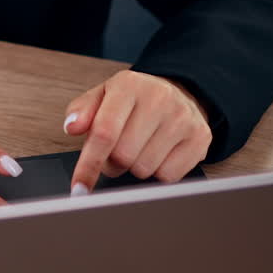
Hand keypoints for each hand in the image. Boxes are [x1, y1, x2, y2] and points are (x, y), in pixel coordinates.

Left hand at [64, 71, 211, 193]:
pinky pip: (168, 176)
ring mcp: (182, 118)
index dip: (89, 164)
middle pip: (123, 156)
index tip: (80, 187)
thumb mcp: (103, 96)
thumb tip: (72, 127)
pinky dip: (157, 172)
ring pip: (144, 169)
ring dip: (134, 168)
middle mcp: (159, 98)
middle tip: (116, 152)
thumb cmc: (134, 100)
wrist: (178, 93)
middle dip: (113, 163)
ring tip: (138, 149)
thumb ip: (82, 111)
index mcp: (128, 85)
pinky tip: (158, 154)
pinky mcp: (200, 138)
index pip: (105, 132)